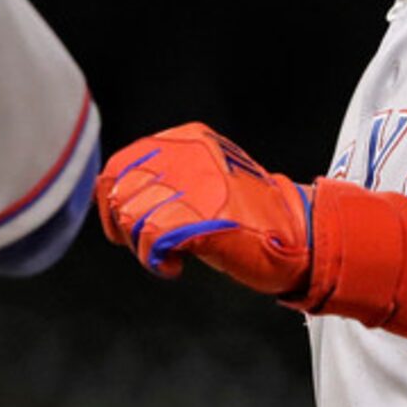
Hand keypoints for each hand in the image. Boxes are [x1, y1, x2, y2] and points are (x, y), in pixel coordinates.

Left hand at [95, 123, 312, 291]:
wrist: (297, 235)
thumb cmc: (249, 216)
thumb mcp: (203, 179)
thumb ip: (165, 178)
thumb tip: (110, 195)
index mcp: (187, 140)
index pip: (120, 165)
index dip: (108, 201)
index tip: (117, 228)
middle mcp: (188, 156)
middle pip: (122, 194)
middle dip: (125, 228)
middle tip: (147, 247)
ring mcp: (195, 184)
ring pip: (133, 216)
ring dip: (142, 247)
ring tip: (167, 256)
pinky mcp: (202, 216)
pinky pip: (152, 239)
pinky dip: (156, 260)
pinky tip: (174, 266)